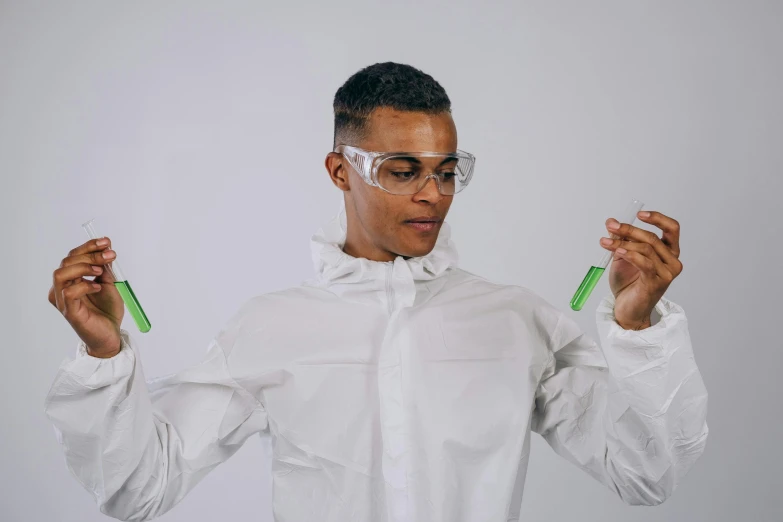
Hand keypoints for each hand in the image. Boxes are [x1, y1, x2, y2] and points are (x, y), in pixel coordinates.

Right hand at [48, 237, 124, 356]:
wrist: (111, 334)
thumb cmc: (107, 311)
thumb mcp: (110, 283)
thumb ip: (105, 267)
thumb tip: (106, 246)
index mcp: (71, 279)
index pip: (73, 256)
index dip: (89, 246)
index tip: (106, 241)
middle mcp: (62, 288)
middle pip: (67, 261)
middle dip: (90, 254)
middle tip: (110, 255)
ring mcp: (63, 300)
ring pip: (61, 274)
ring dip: (82, 267)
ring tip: (100, 271)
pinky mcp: (69, 311)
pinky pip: (69, 293)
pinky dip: (85, 285)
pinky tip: (98, 288)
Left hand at [599, 211, 682, 329]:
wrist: (627, 309)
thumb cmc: (628, 284)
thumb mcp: (622, 256)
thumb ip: (621, 239)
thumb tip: (611, 222)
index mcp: (668, 252)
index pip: (672, 229)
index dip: (657, 218)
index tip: (638, 214)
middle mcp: (672, 261)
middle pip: (652, 238)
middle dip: (629, 230)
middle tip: (611, 226)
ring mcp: (667, 273)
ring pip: (646, 249)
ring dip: (622, 242)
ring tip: (604, 242)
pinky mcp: (657, 283)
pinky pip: (644, 263)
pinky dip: (629, 254)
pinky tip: (617, 250)